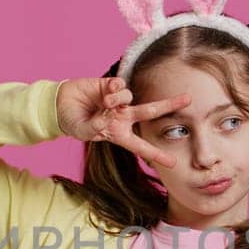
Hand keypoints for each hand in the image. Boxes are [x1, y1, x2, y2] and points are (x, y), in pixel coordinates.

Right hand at [56, 77, 191, 168]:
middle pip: (151, 111)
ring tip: (103, 102)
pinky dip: (112, 88)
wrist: (59, 106)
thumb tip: (108, 116)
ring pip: (129, 97)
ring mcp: (118, 100)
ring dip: (116, 100)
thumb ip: (96, 127)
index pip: (140, 146)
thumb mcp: (83, 131)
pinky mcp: (110, 85)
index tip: (173, 163)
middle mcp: (123, 116)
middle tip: (189, 100)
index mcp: (119, 133)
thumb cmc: (73, 123)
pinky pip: (120, 85)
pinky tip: (103, 91)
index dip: (156, 155)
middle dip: (169, 105)